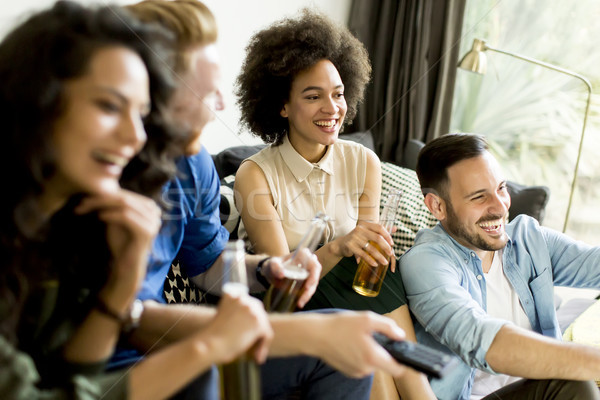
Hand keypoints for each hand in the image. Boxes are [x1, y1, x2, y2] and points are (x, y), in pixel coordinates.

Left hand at [75, 189, 160, 306]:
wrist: (127, 265)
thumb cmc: (121, 243)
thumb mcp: (116, 220)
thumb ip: (114, 206)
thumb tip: (101, 189)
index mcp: (150, 207)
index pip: (126, 195)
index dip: (105, 195)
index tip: (84, 199)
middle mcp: (155, 212)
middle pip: (125, 198)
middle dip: (102, 198)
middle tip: (82, 202)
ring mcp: (153, 221)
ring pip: (125, 205)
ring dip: (103, 205)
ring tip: (87, 208)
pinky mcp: (147, 231)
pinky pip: (126, 216)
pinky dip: (111, 215)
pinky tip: (99, 216)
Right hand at [201, 292, 272, 363]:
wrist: (208, 345)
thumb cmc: (211, 338)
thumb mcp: (223, 318)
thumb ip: (236, 316)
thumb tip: (251, 325)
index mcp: (232, 295)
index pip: (248, 305)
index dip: (249, 321)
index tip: (246, 334)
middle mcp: (243, 299)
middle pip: (259, 314)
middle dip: (257, 329)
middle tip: (253, 345)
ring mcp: (251, 309)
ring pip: (264, 325)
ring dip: (260, 340)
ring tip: (254, 354)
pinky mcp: (258, 322)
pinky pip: (267, 335)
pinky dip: (263, 347)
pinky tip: (257, 357)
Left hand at [262, 249, 320, 307]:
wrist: (271, 272)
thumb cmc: (273, 265)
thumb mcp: (272, 264)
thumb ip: (275, 266)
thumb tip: (281, 274)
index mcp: (303, 255)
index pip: (314, 264)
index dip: (314, 276)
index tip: (307, 287)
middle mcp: (308, 264)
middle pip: (315, 277)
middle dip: (310, 289)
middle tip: (302, 299)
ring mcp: (308, 274)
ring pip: (313, 285)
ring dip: (307, 296)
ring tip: (299, 304)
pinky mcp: (306, 282)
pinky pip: (308, 290)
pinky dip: (304, 297)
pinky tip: (299, 303)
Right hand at [309, 311, 406, 377]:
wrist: (316, 335)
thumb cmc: (339, 326)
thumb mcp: (366, 319)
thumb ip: (388, 327)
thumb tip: (400, 335)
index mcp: (372, 357)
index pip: (398, 370)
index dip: (402, 361)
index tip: (400, 352)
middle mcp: (365, 369)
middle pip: (384, 363)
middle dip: (381, 350)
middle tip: (370, 336)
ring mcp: (356, 372)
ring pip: (372, 363)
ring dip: (369, 352)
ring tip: (357, 338)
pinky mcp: (348, 371)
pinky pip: (361, 364)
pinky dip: (360, 355)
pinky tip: (350, 344)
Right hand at [332, 221, 394, 269]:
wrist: (341, 244)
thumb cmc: (357, 238)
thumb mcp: (367, 232)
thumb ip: (380, 231)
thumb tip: (395, 228)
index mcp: (365, 225)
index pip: (379, 227)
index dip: (387, 235)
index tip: (392, 243)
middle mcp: (359, 229)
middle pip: (377, 237)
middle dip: (385, 246)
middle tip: (390, 253)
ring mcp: (354, 238)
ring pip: (371, 248)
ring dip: (379, 256)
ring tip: (385, 262)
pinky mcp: (350, 246)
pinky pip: (363, 254)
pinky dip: (370, 260)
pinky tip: (375, 264)